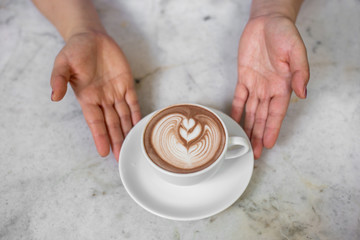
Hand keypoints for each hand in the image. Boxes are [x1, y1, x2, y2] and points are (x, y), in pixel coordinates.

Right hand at [51, 31, 140, 160]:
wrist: (90, 36)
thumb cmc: (75, 50)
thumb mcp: (62, 63)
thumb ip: (58, 79)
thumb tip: (54, 97)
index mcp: (87, 97)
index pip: (94, 122)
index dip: (100, 136)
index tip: (103, 152)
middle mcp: (102, 99)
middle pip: (111, 124)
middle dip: (116, 140)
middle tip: (122, 157)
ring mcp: (115, 92)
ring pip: (123, 116)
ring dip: (127, 132)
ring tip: (132, 147)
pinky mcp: (126, 84)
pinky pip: (133, 102)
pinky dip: (137, 114)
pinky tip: (140, 127)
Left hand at [231, 16, 308, 158]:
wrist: (266, 21)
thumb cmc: (284, 33)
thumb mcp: (296, 50)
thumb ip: (300, 72)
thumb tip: (302, 93)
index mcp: (283, 84)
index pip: (277, 113)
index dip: (272, 129)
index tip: (270, 144)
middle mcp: (269, 88)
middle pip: (263, 116)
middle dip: (259, 134)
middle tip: (256, 152)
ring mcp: (255, 83)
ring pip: (251, 111)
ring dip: (248, 126)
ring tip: (246, 142)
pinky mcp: (243, 77)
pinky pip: (239, 97)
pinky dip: (237, 109)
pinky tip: (235, 120)